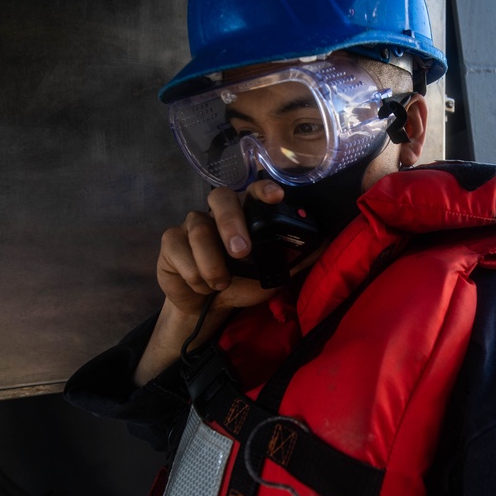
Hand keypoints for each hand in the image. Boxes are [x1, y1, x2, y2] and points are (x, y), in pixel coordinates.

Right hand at [156, 180, 288, 317]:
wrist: (209, 306)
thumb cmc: (243, 283)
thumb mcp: (272, 274)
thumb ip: (294, 258)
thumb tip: (323, 242)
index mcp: (246, 213)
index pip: (254, 191)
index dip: (263, 189)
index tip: (276, 196)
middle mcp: (218, 212)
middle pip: (221, 198)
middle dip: (231, 224)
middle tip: (241, 252)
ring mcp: (193, 224)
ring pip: (199, 231)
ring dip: (212, 264)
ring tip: (220, 284)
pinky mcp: (171, 241)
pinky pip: (178, 249)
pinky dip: (193, 273)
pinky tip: (201, 286)